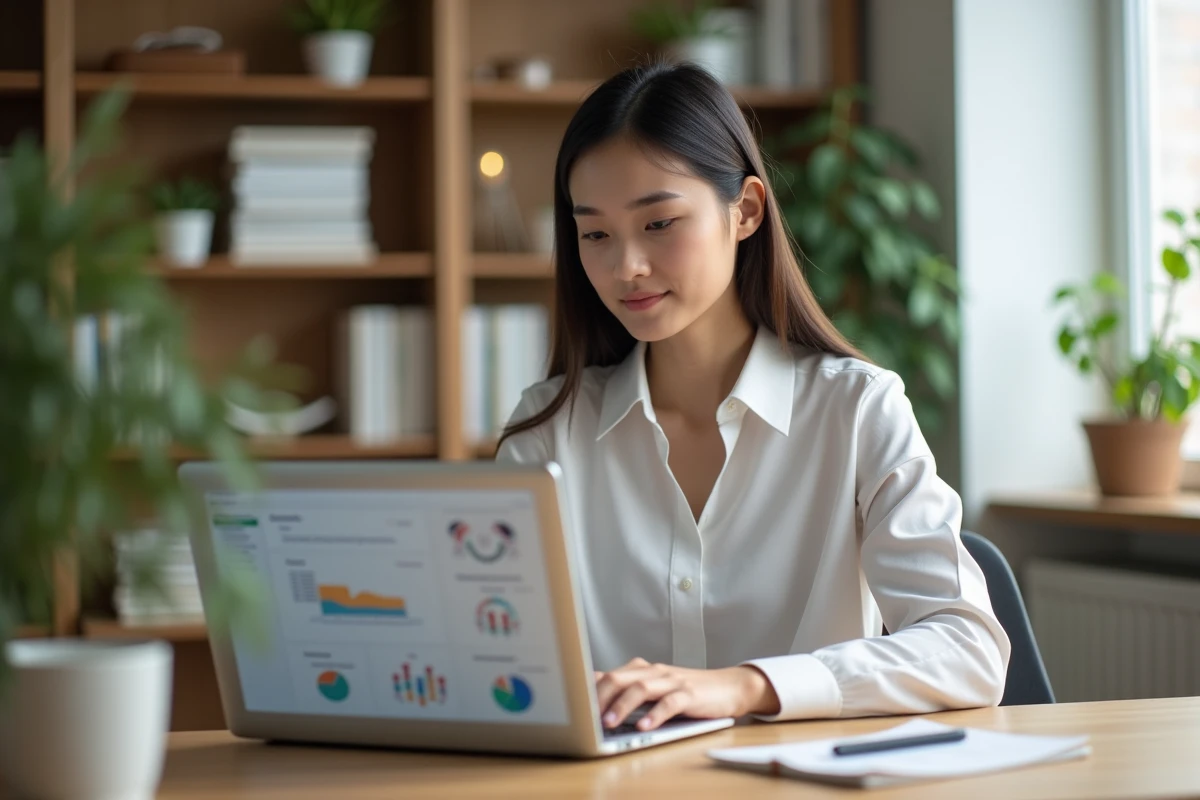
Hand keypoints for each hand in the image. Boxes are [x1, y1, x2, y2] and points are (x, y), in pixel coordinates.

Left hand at [594, 658, 780, 730]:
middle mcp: (654, 672)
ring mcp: (672, 682)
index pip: (608, 675)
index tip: (573, 706)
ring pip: (641, 689)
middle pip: (620, 678)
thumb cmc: (687, 691)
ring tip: (609, 724)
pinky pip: (669, 703)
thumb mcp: (653, 688)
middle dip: (599, 697)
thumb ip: (627, 689)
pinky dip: (655, 715)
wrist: (728, 687)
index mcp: (642, 670)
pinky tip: (644, 726)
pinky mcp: (690, 694)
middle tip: (585, 717)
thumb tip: (591, 690)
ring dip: (622, 706)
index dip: (588, 690)